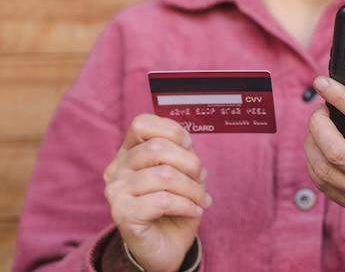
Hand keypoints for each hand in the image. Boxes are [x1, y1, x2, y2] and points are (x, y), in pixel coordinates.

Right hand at [104, 114, 210, 271]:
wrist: (166, 246)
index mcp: (128, 152)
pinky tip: (193, 210)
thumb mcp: (183, 173)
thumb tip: (187, 142)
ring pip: (163, 175)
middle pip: (157, 148)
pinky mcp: (122, 213)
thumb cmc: (175, 206)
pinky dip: (186, 205)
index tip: (189, 145)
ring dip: (192, 188)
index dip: (171, 130)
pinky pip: (162, 200)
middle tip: (201, 179)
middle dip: (190, 163)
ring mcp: (116, 191)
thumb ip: (182, 153)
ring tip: (201, 199)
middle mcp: (116, 168)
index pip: (142, 124)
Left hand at [305, 62, 344, 271]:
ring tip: (318, 126)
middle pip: (334, 149)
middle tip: (321, 108)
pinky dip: (313, 164)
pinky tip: (318, 148)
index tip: (323, 82)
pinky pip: (323, 186)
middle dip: (317, 122)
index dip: (340, 97)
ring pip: (322, 169)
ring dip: (311, 142)